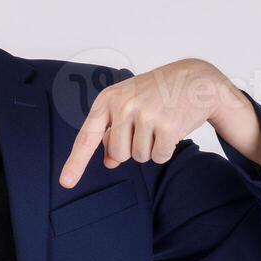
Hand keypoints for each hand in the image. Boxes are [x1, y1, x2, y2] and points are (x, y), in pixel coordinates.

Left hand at [59, 58, 254, 187]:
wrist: (195, 78)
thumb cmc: (155, 93)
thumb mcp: (127, 105)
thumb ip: (112, 132)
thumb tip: (109, 162)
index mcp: (108, 99)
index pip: (87, 136)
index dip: (75, 162)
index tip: (65, 183)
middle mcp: (124, 106)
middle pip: (118, 154)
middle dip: (131, 147)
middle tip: (145, 125)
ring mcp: (147, 115)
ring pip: (139, 157)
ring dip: (150, 147)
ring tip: (159, 122)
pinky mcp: (169, 126)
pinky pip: (159, 157)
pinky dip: (166, 149)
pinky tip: (172, 128)